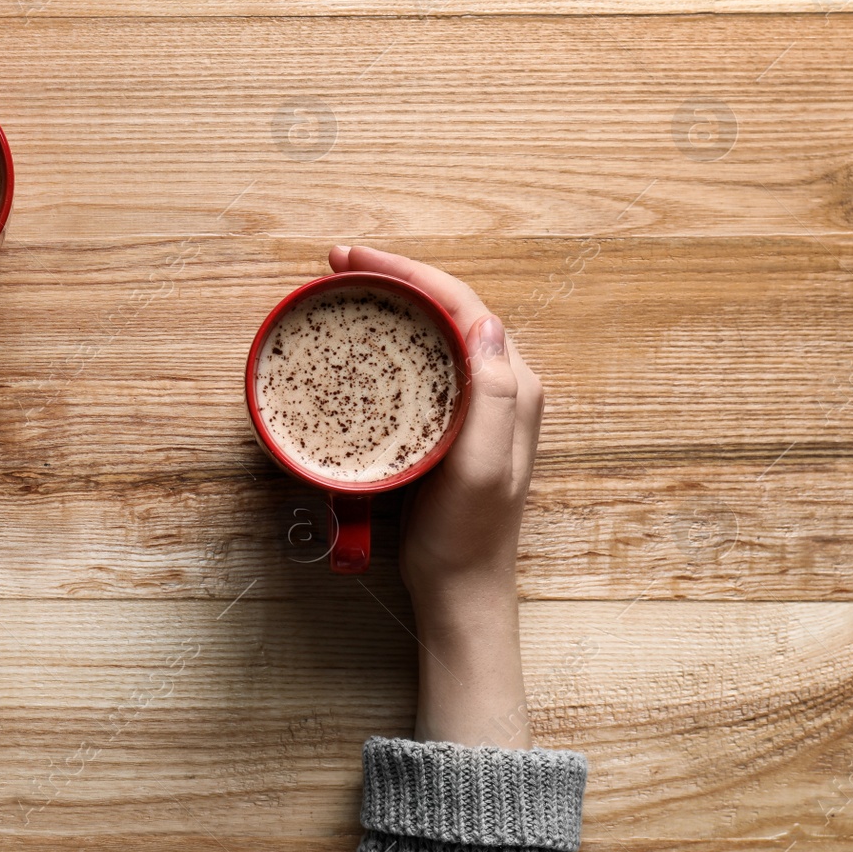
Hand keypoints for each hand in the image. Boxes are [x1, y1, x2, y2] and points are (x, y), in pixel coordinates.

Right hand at [329, 245, 541, 748]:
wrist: (459, 589)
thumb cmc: (467, 536)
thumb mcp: (482, 469)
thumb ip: (497, 396)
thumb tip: (486, 323)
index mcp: (514, 386)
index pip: (462, 304)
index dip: (410, 272)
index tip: (356, 261)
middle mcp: (501, 385)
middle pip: (446, 307)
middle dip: (394, 275)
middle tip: (338, 265)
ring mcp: (475, 402)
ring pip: (432, 329)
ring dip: (390, 300)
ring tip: (344, 287)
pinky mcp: (448, 420)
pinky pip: (420, 359)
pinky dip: (388, 336)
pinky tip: (360, 337)